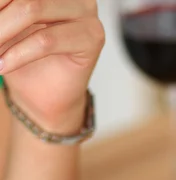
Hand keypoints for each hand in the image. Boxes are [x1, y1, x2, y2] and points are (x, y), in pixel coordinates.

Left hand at [0, 0, 104, 131]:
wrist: (46, 98)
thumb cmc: (27, 63)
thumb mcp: (7, 28)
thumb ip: (4, 10)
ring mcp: (85, 12)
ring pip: (31, 9)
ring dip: (2, 32)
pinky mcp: (92, 37)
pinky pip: (46, 40)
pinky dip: (18, 54)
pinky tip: (3, 65)